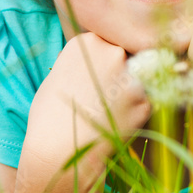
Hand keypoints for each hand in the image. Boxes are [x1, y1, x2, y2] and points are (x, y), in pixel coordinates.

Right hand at [26, 33, 150, 165]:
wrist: (56, 151)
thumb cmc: (48, 116)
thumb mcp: (57, 75)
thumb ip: (80, 62)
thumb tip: (96, 59)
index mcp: (88, 41)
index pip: (105, 43)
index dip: (101, 62)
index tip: (93, 77)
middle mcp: (113, 52)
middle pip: (124, 57)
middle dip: (118, 74)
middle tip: (102, 96)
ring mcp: (131, 77)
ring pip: (137, 80)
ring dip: (128, 93)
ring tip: (107, 112)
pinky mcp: (145, 102)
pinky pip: (144, 103)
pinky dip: (134, 113)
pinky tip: (114, 124)